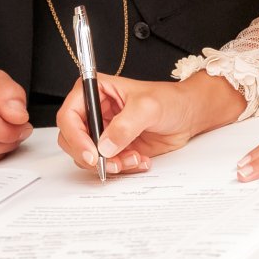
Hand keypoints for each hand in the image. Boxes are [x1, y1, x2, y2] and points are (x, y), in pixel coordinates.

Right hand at [56, 71, 244, 174]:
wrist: (188, 115)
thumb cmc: (170, 100)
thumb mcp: (148, 107)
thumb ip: (126, 125)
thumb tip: (105, 146)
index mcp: (95, 91)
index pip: (69, 115)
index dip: (76, 137)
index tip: (92, 153)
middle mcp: (96, 111)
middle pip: (72, 140)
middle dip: (91, 156)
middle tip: (112, 163)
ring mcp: (104, 131)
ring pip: (89, 156)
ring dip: (110, 163)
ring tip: (134, 158)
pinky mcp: (115, 147)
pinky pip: (107, 164)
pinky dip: (122, 167)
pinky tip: (140, 158)